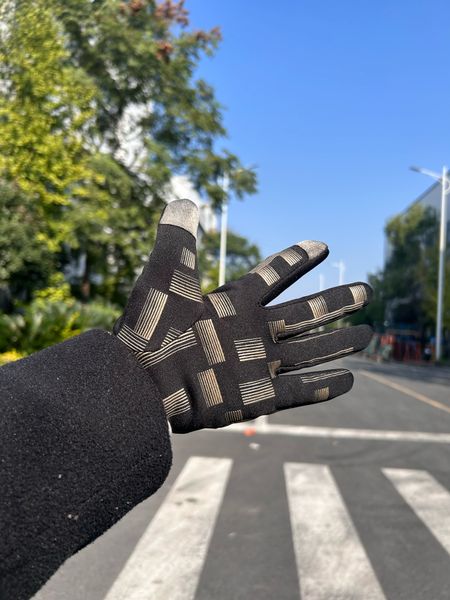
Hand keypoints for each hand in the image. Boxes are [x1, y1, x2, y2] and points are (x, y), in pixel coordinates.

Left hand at [114, 199, 372, 432]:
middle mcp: (250, 331)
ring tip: (369, 336)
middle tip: (366, 290)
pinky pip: (298, 393)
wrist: (140, 383)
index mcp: (234, 302)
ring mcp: (255, 365)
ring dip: (338, 343)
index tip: (322, 244)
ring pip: (309, 352)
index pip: (274, 276)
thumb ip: (178, 238)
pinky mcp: (256, 398)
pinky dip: (323, 388)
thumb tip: (183, 198)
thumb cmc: (151, 327)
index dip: (297, 260)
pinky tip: (349, 380)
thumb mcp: (165, 275)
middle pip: (304, 314)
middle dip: (335, 303)